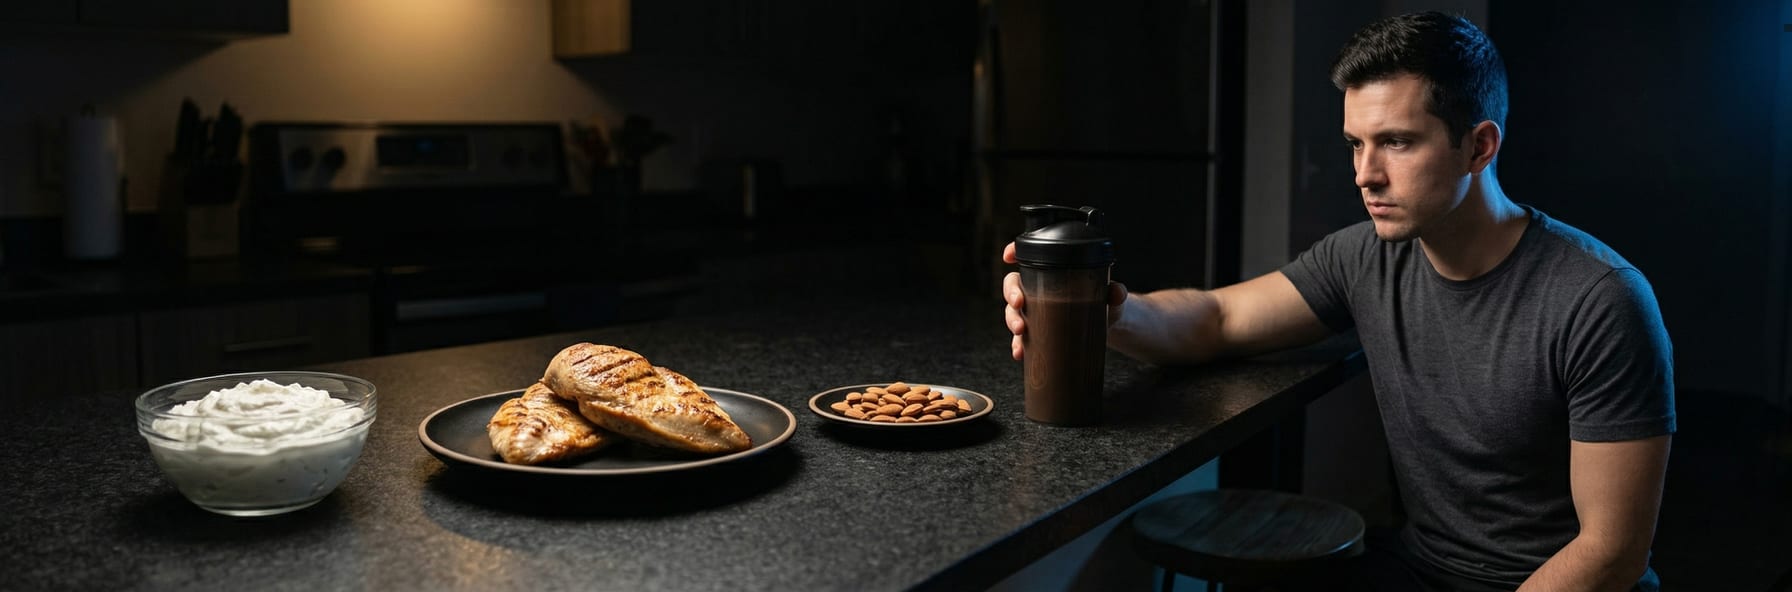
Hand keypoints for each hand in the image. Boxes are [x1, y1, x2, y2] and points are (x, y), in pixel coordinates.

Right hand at [1001, 242, 1126, 360]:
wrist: (1107, 325)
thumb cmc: (1105, 301)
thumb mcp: (1111, 295)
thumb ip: (1115, 292)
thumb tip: (1117, 292)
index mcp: (1052, 271)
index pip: (1027, 255)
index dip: (1013, 251)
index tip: (1008, 256)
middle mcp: (1038, 289)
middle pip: (1013, 284)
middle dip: (1011, 294)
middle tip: (1019, 304)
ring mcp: (1035, 311)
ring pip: (1012, 311)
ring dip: (1011, 320)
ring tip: (1021, 331)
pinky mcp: (1037, 332)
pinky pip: (1020, 337)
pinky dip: (1018, 344)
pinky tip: (1020, 352)